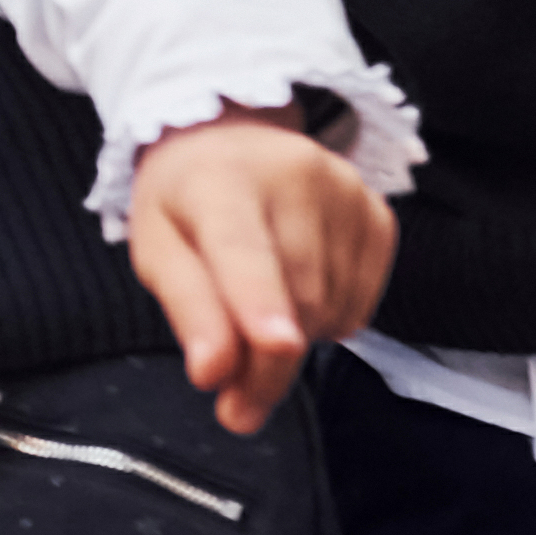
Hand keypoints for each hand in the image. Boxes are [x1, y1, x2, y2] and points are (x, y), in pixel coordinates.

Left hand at [121, 103, 393, 437]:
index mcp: (220, 180)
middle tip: (235, 395)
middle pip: (296, 300)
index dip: (261, 303)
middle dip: (266, 366)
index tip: (277, 348)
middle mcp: (295, 175)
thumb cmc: (184, 203)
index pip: (244, 249)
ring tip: (256, 307)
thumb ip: (187, 310)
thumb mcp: (156, 249)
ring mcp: (348, 192)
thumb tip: (214, 375)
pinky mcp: (379, 214)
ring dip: (293, 338)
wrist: (229, 139)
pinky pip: (360, 307)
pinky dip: (326, 320)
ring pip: (330, 311)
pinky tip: (294, 290)